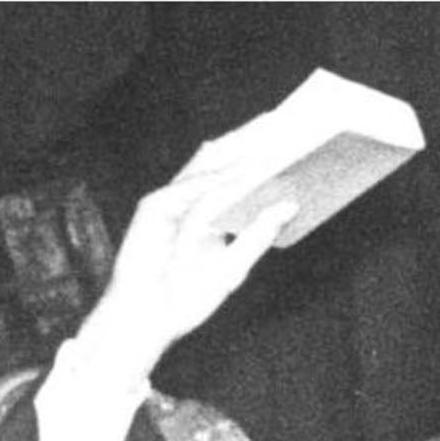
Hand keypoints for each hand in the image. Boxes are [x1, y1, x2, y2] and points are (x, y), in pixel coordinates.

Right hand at [68, 120, 299, 380]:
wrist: (148, 319)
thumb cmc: (187, 296)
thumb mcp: (234, 266)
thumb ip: (258, 235)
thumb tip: (290, 204)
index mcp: (207, 212)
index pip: (234, 176)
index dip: (258, 156)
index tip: (291, 139)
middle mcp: (188, 201)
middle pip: (220, 163)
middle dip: (248, 142)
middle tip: (281, 121)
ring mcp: (169, 202)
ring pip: (205, 168)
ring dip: (235, 151)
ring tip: (266, 136)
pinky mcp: (153, 208)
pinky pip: (188, 189)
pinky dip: (214, 179)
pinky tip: (239, 172)